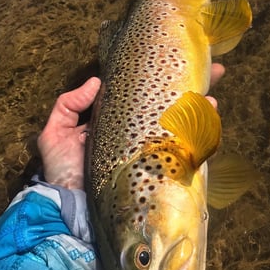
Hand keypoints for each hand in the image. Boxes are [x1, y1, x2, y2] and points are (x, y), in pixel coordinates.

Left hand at [37, 64, 224, 189]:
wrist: (74, 210)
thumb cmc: (63, 172)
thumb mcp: (55, 134)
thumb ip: (69, 104)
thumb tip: (98, 81)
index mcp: (117, 120)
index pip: (140, 94)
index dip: (155, 78)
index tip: (170, 59)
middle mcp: (139, 131)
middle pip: (167, 104)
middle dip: (191, 84)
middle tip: (213, 68)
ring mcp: (153, 148)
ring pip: (182, 120)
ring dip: (200, 101)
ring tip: (214, 82)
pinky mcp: (162, 166)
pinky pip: (187, 145)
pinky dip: (202, 129)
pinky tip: (210, 111)